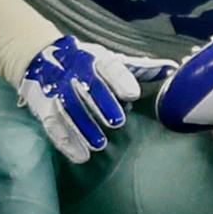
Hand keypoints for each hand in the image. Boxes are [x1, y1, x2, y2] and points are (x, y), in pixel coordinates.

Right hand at [18, 36, 174, 163]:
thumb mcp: (110, 61)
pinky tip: (80, 155)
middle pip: (87, 88)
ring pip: (68, 108)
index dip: (119, 80)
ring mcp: (57, 90)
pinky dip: (65, 141)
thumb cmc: (87, 63)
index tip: (131, 94)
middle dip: (101, 104)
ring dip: (83, 127)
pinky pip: (52, 124)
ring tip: (100, 144)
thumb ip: (141, 68)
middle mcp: (74, 73)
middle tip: (117, 122)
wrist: (40, 57)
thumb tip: (172, 68)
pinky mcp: (43, 107)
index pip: (108, 68)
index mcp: (94, 60)